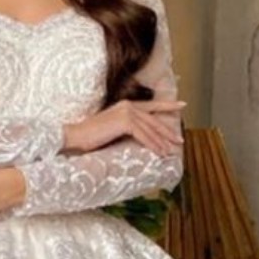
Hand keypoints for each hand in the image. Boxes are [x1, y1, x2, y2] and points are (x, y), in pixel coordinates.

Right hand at [65, 98, 186, 156]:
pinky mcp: (125, 122)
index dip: (168, 105)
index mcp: (126, 105)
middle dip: (168, 131)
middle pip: (154, 119)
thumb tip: (140, 137)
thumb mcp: (112, 130)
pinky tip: (160, 153)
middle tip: (179, 141)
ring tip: (170, 152)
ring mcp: (127, 112)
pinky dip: (153, 145)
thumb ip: (126, 129)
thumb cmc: (90, 138)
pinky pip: (144, 136)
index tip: (182, 105)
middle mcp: (128, 105)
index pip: (151, 106)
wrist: (75, 137)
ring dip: (162, 142)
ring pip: (150, 129)